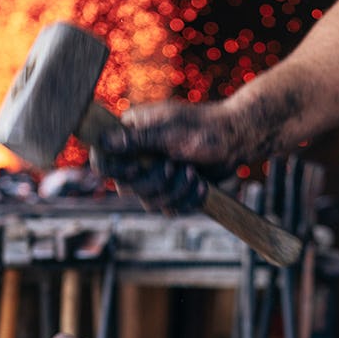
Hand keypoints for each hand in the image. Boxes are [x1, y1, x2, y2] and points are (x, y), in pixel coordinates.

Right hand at [89, 100, 244, 214]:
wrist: (235, 140)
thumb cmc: (204, 128)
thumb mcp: (169, 131)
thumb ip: (136, 139)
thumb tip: (102, 141)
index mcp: (131, 134)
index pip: (103, 159)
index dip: (115, 171)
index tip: (135, 169)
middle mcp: (139, 156)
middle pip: (127, 188)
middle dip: (156, 182)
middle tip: (176, 166)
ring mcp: (155, 175)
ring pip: (149, 202)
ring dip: (175, 192)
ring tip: (194, 173)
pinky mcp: (172, 190)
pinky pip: (169, 209)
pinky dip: (188, 200)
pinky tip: (201, 185)